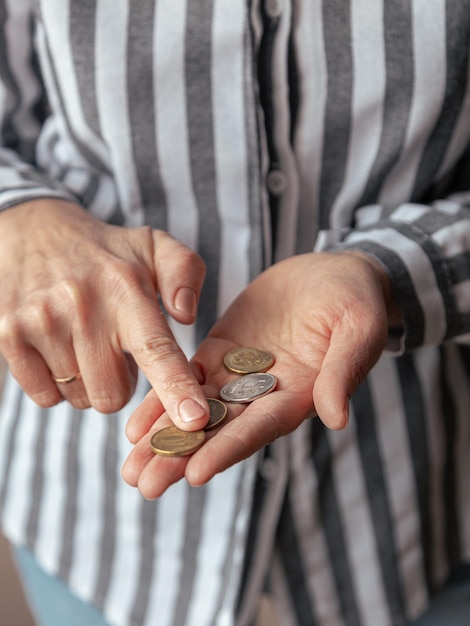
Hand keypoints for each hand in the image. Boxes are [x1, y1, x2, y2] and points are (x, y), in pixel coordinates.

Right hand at [0, 199, 209, 425]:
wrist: (33, 231)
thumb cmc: (106, 252)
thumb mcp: (154, 247)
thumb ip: (185, 273)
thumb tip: (186, 315)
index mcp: (126, 289)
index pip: (155, 347)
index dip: (176, 388)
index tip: (194, 420)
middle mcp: (82, 306)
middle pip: (113, 395)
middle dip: (121, 383)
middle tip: (115, 349)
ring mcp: (40, 322)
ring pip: (79, 398)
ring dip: (89, 381)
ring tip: (86, 341)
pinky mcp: (8, 335)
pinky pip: (45, 397)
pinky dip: (57, 384)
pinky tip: (59, 349)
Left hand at [122, 251, 394, 497]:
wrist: (334, 274)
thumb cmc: (356, 300)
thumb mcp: (358, 329)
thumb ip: (344, 371)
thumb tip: (336, 418)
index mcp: (299, 394)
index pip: (258, 428)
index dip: (227, 450)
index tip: (194, 474)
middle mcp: (265, 393)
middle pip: (219, 431)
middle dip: (182, 458)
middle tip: (143, 486)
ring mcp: (240, 373)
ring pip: (196, 410)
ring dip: (163, 438)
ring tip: (129, 467)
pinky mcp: (222, 350)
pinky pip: (187, 376)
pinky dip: (162, 398)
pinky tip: (136, 423)